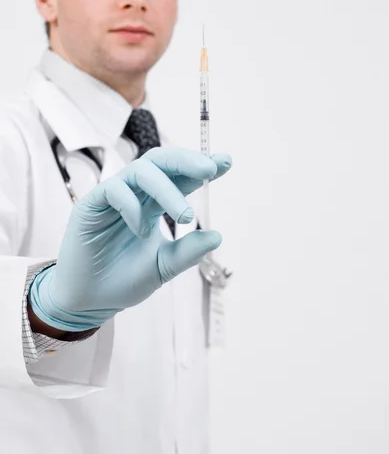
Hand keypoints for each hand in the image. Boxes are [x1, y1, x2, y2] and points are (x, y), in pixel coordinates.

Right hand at [29, 147, 231, 330]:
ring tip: (185, 217)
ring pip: (141, 170)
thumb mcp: (164, 267)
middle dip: (186, 160)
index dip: (202, 167)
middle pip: (161, 160)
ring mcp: (113, 196)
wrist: (90, 301)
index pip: (180, 177)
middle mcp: (136, 194)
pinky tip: (141, 230)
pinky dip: (132, 206)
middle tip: (210, 169)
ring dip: (167, 189)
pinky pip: (114, 189)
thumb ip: (188, 252)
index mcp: (154, 204)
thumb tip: (217, 236)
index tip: (226, 162)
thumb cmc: (124, 280)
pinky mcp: (91, 204)